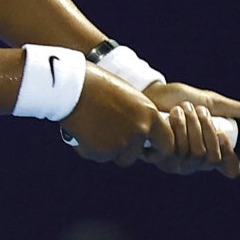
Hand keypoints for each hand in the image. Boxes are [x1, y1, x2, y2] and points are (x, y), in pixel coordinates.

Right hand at [60, 67, 175, 166]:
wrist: (73, 86)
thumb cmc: (98, 84)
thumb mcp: (128, 97)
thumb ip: (138, 116)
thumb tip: (139, 133)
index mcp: (149, 116)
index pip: (166, 145)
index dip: (156, 148)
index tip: (146, 148)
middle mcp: (139, 132)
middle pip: (134, 154)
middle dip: (124, 150)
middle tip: (108, 135)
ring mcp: (121, 144)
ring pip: (115, 156)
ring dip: (106, 148)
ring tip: (92, 127)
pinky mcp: (101, 152)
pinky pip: (97, 155)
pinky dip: (89, 147)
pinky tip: (82, 130)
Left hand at [141, 82, 239, 177]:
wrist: (151, 93)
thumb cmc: (181, 99)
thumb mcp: (215, 102)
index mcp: (210, 151)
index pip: (229, 168)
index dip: (229, 155)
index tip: (224, 135)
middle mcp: (195, 162)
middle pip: (213, 157)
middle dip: (206, 128)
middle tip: (198, 110)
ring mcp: (177, 163)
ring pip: (197, 154)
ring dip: (191, 125)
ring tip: (181, 109)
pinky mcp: (160, 158)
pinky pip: (177, 152)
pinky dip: (177, 127)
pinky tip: (169, 116)